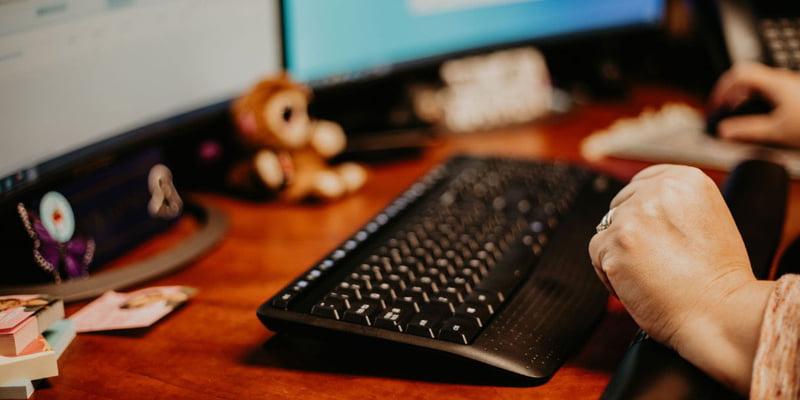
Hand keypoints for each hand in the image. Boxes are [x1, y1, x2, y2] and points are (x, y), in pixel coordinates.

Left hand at [588, 164, 773, 393]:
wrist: (721, 313)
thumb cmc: (718, 278)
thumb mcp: (708, 220)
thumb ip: (674, 205)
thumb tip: (636, 204)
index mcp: (687, 179)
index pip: (642, 183)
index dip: (640, 210)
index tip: (649, 232)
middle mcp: (659, 190)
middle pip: (620, 206)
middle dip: (629, 233)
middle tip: (655, 262)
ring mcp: (634, 215)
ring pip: (606, 231)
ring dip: (620, 254)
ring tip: (651, 276)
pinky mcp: (614, 242)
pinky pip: (597, 254)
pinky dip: (610, 274)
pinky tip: (638, 286)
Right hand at [709, 62, 799, 146]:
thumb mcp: (778, 132)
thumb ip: (748, 131)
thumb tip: (723, 132)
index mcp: (775, 84)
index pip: (739, 75)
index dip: (722, 90)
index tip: (716, 107)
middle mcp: (782, 79)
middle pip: (745, 75)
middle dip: (728, 90)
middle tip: (719, 107)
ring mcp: (789, 84)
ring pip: (756, 82)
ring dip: (741, 94)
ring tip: (734, 113)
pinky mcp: (794, 93)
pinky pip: (766, 89)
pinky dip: (753, 99)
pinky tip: (755, 115)